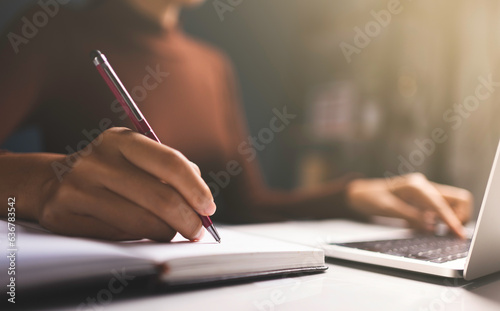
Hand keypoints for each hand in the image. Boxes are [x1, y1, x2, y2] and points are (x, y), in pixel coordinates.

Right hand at [39, 127, 215, 240]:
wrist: (51, 181)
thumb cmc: (109, 171)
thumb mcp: (135, 157)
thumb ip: (170, 170)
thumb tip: (202, 199)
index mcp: (120, 140)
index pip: (170, 163)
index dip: (195, 189)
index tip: (209, 207)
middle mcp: (97, 160)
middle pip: (160, 197)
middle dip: (187, 219)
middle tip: (197, 230)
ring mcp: (77, 188)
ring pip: (141, 221)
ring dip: (166, 232)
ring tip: (171, 231)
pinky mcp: (64, 215)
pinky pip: (117, 235)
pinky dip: (138, 237)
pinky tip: (140, 231)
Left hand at [346, 173, 471, 237]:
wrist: (359, 195)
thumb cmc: (370, 198)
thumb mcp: (387, 208)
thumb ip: (411, 216)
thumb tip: (432, 227)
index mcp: (416, 186)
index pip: (441, 205)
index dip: (452, 221)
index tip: (459, 235)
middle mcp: (424, 187)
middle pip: (458, 199)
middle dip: (459, 216)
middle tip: (449, 232)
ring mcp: (424, 194)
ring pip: (451, 205)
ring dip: (449, 219)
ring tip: (437, 232)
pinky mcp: (421, 202)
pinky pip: (439, 212)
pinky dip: (438, 221)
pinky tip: (425, 228)